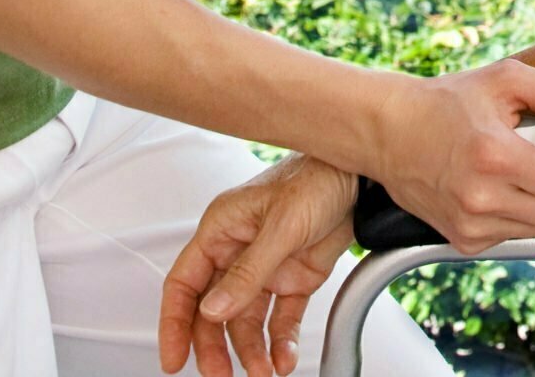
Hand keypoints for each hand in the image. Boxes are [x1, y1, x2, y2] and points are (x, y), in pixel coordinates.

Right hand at [159, 155, 358, 376]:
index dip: (174, 323)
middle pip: (213, 311)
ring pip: (248, 321)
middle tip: (221, 375)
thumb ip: (248, 271)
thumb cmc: (317, 178)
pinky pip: (282, 318)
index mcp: (221, 231)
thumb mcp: (281, 225)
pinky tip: (284, 358)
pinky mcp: (294, 279)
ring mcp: (266, 268)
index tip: (174, 358)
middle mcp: (238, 252)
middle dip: (214, 346)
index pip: (184, 283)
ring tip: (262, 373)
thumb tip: (214, 309)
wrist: (361, 177)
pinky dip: (282, 341)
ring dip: (252, 350)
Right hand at [367, 60, 534, 253]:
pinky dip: (519, 214)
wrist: (387, 132)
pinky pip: (516, 236)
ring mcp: (471, 226)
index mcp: (495, 156)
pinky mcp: (463, 241)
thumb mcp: (502, 80)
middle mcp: (482, 199)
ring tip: (520, 170)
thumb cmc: (442, 103)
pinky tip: (498, 187)